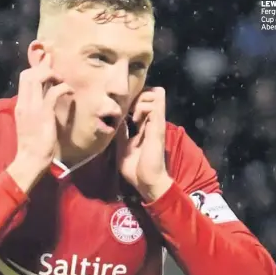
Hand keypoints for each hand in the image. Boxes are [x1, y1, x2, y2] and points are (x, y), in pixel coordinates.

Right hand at [8, 59, 73, 192]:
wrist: (30, 160)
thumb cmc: (31, 147)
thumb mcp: (29, 125)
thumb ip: (33, 111)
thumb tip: (42, 102)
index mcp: (20, 106)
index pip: (24, 79)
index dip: (36, 70)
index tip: (46, 67)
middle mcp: (24, 103)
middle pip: (28, 74)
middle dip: (43, 68)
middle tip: (56, 71)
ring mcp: (33, 108)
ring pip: (38, 78)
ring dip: (52, 74)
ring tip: (62, 81)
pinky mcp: (44, 113)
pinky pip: (53, 92)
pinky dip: (63, 87)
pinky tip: (70, 92)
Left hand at [117, 87, 172, 201]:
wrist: (145, 181)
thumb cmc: (135, 169)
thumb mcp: (123, 147)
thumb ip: (122, 133)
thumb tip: (117, 120)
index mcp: (145, 127)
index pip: (144, 102)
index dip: (134, 99)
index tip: (122, 109)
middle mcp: (152, 122)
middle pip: (151, 93)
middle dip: (138, 95)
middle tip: (127, 108)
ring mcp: (156, 123)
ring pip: (154, 94)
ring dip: (141, 99)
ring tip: (133, 113)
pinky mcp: (158, 127)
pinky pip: (155, 105)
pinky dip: (143, 106)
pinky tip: (136, 117)